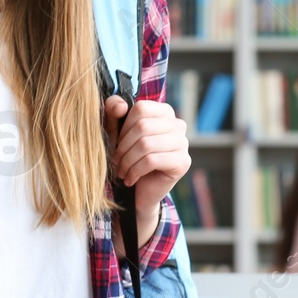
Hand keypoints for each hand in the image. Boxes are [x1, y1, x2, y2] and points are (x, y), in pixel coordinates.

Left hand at [106, 95, 189, 239]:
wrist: (140, 192)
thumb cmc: (129, 158)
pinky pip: (152, 160)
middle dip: (123, 147)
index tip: (117, 143)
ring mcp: (183, 143)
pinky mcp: (183, 162)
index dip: (124, 127)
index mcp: (164, 112)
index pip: (141, 108)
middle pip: (143, 126)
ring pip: (146, 145)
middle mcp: (178, 124)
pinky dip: (135, 171)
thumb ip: (113, 113)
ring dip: (127, 161)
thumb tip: (119, 105)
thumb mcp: (116, 132)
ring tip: (122, 171)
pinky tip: (130, 179)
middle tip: (116, 161)